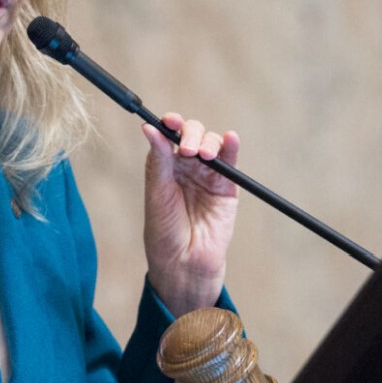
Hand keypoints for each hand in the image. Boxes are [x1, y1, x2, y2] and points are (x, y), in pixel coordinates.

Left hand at [142, 113, 239, 315]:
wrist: (184, 262)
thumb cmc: (164, 231)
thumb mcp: (157, 193)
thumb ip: (158, 160)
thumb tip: (149, 127)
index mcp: (164, 166)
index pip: (169, 135)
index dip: (171, 124)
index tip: (169, 121)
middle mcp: (186, 166)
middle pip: (192, 134)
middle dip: (191, 134)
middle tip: (187, 150)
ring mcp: (208, 175)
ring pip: (212, 144)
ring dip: (209, 141)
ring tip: (204, 155)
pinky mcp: (227, 186)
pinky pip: (231, 161)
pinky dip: (232, 146)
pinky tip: (231, 139)